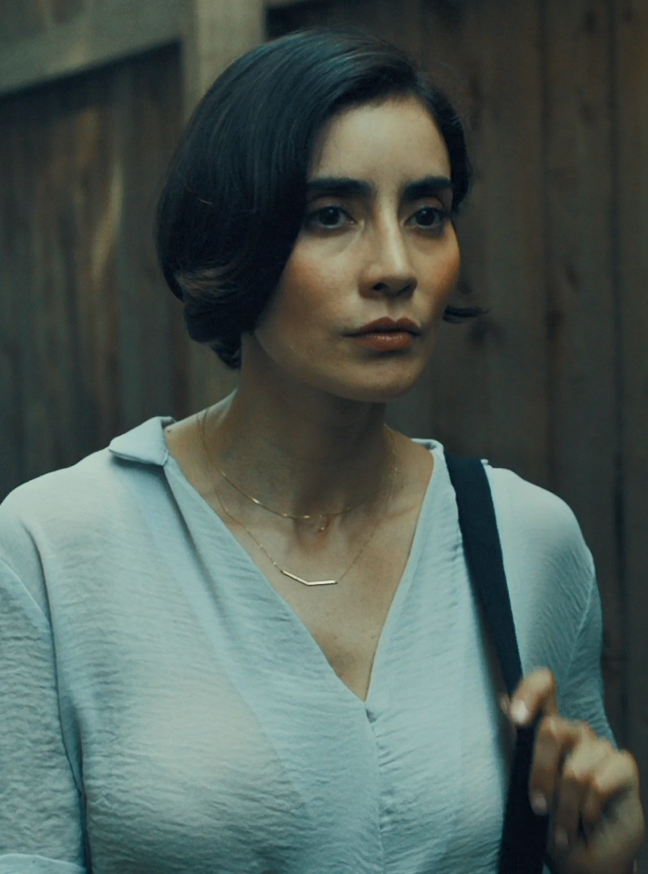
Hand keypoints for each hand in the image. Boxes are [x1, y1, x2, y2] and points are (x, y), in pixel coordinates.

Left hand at [507, 668, 643, 873]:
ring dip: (564, 808)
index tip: (516, 717)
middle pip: (551, 730)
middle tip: (538, 807)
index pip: (544, 684)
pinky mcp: (623, 766)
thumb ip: (515, 742)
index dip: (530, 691)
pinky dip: (587, 811)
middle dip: (540, 775)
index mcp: (549, 728)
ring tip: (563, 828)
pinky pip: (598, 784)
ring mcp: (600, 747)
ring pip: (574, 770)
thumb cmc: (549, 819)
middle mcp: (575, 732)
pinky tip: (587, 820)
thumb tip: (500, 700)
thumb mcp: (523, 783)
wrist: (579, 857)